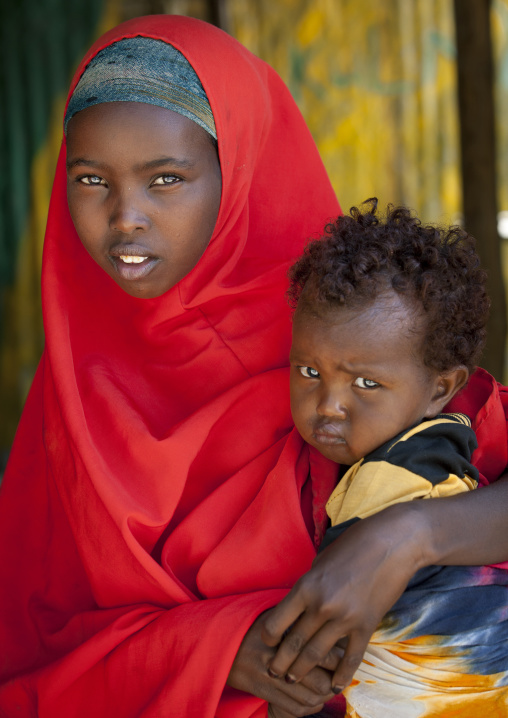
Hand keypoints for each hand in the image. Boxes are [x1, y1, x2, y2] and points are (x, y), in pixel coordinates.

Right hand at [227, 610, 334, 715]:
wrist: (219, 641)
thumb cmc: (251, 625)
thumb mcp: (274, 615)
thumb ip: (297, 620)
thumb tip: (326, 624)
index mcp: (283, 637)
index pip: (320, 652)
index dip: (337, 659)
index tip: (345, 656)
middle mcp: (278, 660)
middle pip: (319, 682)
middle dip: (333, 682)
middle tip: (339, 676)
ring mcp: (270, 680)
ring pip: (308, 699)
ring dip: (322, 697)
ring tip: (329, 688)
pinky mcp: (263, 693)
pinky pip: (293, 709)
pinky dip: (308, 707)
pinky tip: (313, 700)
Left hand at [262, 502, 426, 692]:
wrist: (394, 542)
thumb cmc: (355, 544)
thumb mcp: (322, 560)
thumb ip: (309, 585)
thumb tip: (299, 603)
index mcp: (307, 586)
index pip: (278, 621)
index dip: (268, 637)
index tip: (267, 643)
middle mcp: (322, 605)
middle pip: (294, 643)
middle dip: (281, 662)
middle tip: (274, 672)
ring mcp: (345, 618)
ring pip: (317, 655)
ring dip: (302, 671)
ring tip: (293, 681)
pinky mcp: (367, 626)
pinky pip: (350, 658)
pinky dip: (341, 675)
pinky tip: (334, 687)